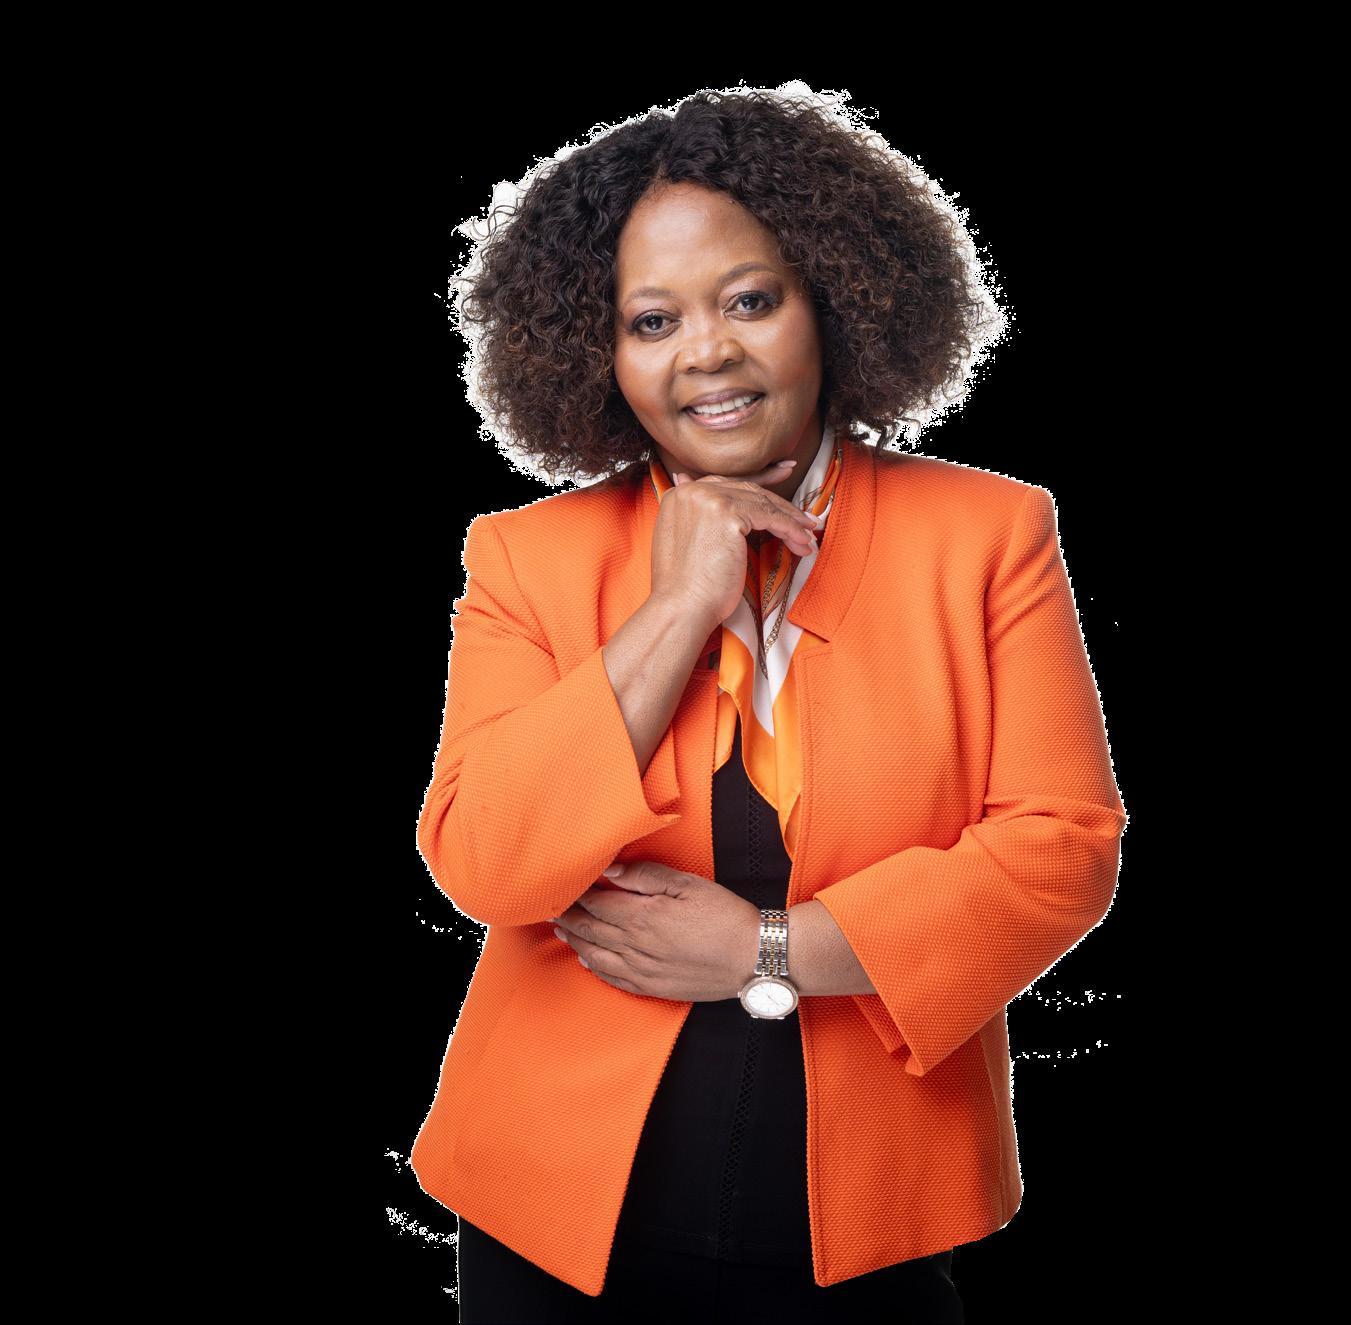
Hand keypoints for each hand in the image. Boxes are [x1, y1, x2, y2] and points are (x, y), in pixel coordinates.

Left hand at [549, 862, 761, 1001]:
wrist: (754, 958)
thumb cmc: (725, 916)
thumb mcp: (688, 884)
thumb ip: (646, 878)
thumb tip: (610, 871)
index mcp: (642, 917)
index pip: (596, 904)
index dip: (576, 894)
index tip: (560, 885)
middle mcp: (635, 947)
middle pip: (591, 930)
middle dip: (568, 916)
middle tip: (548, 906)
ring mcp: (643, 971)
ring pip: (596, 955)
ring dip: (576, 941)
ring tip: (561, 929)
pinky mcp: (653, 987)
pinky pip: (614, 979)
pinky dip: (595, 968)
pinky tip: (587, 960)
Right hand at [650, 460, 821, 627]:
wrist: (680, 609)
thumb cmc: (687, 588)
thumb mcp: (688, 543)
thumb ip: (700, 518)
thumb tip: (707, 498)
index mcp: (680, 494)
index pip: (728, 483)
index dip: (761, 481)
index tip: (784, 476)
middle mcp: (692, 491)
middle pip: (747, 491)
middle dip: (780, 505)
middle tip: (804, 517)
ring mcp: (708, 499)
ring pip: (762, 503)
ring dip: (790, 520)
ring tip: (807, 535)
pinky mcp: (727, 514)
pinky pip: (770, 517)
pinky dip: (790, 529)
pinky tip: (802, 542)